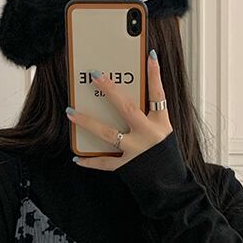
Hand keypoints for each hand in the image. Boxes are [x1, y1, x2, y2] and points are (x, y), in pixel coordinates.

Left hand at [67, 49, 172, 170]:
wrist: (171, 187)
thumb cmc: (167, 159)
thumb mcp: (164, 134)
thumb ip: (150, 118)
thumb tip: (126, 102)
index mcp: (161, 124)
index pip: (158, 94)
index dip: (155, 74)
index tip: (149, 55)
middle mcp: (148, 135)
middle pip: (127, 108)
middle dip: (110, 90)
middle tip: (95, 75)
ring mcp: (136, 151)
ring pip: (107, 133)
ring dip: (87, 122)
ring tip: (71, 112)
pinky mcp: (127, 167)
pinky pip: (104, 162)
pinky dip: (90, 162)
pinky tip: (77, 158)